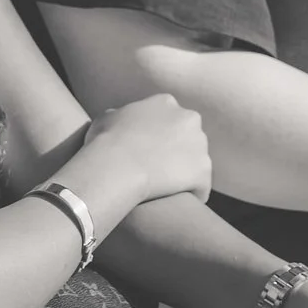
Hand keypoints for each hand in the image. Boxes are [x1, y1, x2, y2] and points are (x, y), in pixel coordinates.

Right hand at [81, 93, 212, 206]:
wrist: (115, 165)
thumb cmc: (104, 142)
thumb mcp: (106, 119)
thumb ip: (120, 117)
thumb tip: (119, 120)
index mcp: (165, 103)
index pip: (170, 120)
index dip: (161, 137)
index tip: (150, 153)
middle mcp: (188, 118)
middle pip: (188, 138)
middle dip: (178, 153)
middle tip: (159, 171)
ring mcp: (199, 144)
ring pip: (197, 163)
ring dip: (185, 175)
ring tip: (168, 191)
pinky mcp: (203, 170)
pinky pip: (201, 186)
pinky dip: (192, 195)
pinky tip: (178, 204)